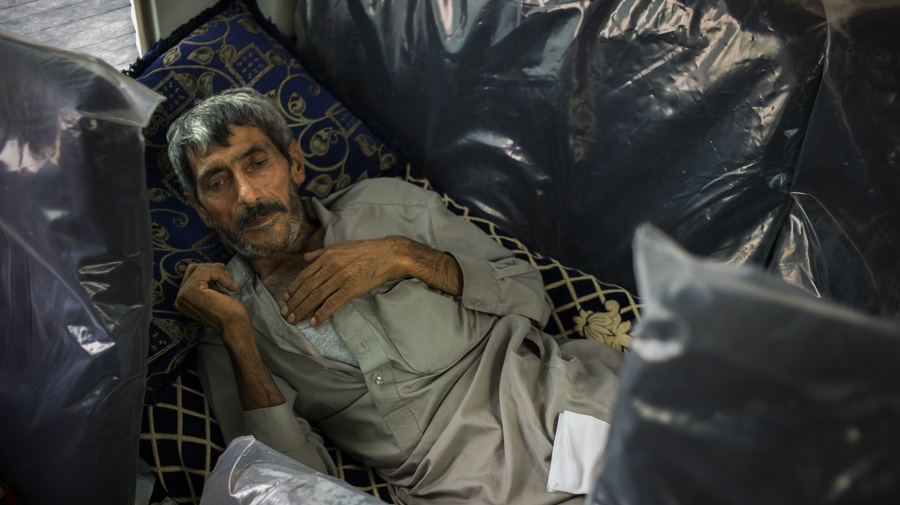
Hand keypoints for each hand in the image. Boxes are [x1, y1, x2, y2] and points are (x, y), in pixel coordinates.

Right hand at [175, 262, 248, 334]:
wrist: (234, 325)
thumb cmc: (229, 313)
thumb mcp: (215, 293)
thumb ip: (210, 282)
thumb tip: (216, 265)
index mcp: (183, 299)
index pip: (192, 273)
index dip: (209, 270)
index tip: (224, 274)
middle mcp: (179, 297)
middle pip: (193, 268)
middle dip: (213, 269)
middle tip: (228, 278)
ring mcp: (184, 294)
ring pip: (201, 268)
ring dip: (220, 273)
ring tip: (231, 284)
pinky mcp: (192, 290)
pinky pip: (206, 271)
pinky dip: (221, 275)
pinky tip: (230, 286)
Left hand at [281, 238, 405, 325]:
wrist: (388, 254)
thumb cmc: (366, 250)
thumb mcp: (341, 246)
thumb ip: (321, 253)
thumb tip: (305, 258)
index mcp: (327, 257)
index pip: (305, 276)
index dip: (293, 289)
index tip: (285, 300)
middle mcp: (331, 266)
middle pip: (307, 287)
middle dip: (294, 303)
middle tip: (285, 315)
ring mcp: (341, 277)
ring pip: (316, 296)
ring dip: (303, 310)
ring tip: (294, 320)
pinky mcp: (351, 287)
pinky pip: (332, 302)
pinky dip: (321, 313)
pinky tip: (314, 322)